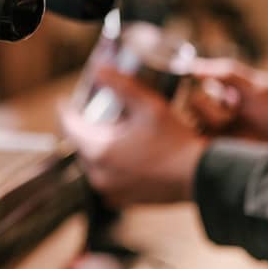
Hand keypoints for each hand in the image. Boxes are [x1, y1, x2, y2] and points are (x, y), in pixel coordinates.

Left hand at [60, 66, 207, 207]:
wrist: (202, 177)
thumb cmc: (176, 141)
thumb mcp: (149, 105)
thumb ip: (121, 85)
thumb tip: (99, 68)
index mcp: (98, 152)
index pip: (69, 127)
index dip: (66, 111)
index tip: (65, 101)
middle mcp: (98, 175)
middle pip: (80, 146)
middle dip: (85, 128)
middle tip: (96, 113)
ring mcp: (109, 191)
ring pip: (93, 162)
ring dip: (98, 147)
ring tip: (114, 131)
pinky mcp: (122, 200)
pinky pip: (106, 177)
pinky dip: (111, 164)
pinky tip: (126, 152)